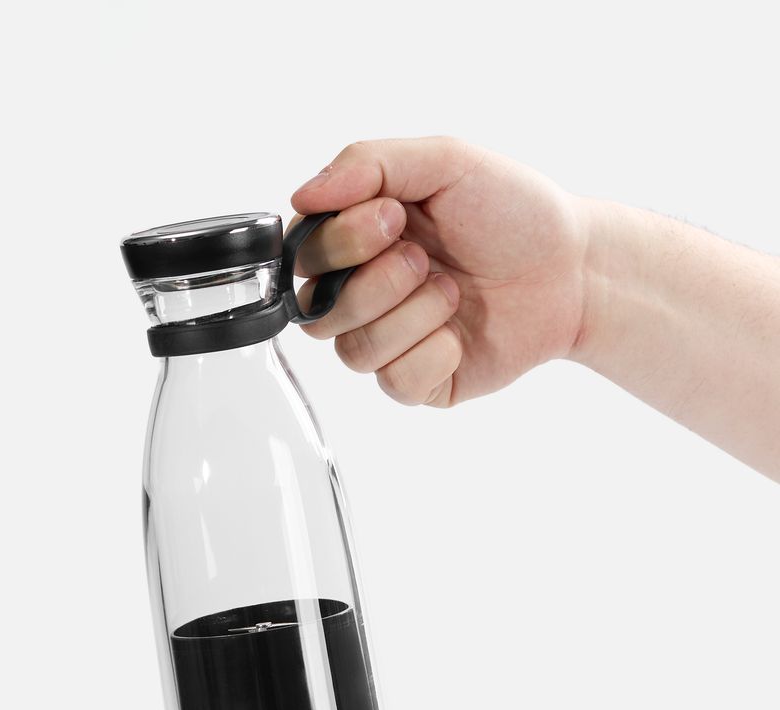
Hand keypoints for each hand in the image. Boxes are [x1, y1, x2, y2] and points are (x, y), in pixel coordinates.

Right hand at [291, 137, 589, 406]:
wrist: (572, 269)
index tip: (394, 218)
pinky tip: (460, 334)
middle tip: (427, 259)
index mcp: (357, 242)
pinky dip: (433, 354)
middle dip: (379, 281)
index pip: (303, 256)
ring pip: (354, 350)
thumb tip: (302, 195)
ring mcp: (387, 342)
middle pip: (317, 311)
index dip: (340, 243)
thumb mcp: (444, 162)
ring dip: (411, 316)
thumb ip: (367, 164)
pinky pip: (394, 383)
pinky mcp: (417, 382)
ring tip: (453, 293)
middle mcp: (362, 294)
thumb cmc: (510, 213)